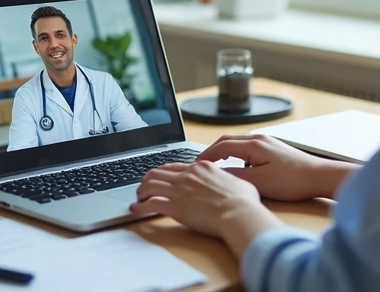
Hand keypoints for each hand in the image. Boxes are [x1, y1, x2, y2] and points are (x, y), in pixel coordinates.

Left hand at [131, 161, 282, 256]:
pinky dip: (140, 206)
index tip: (161, 178)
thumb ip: (227, 179)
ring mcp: (180, 190)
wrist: (239, 213)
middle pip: (158, 171)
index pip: (175, 166)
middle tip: (144, 187)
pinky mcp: (175, 206)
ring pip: (150, 184)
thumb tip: (229, 181)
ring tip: (138, 198)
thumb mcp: (238, 181)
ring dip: (141, 191)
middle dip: (147, 179)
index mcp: (202, 168)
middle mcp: (188, 175)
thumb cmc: (243, 202)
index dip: (164, 172)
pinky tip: (136, 209)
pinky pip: (150, 203)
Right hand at [198, 134, 356, 200]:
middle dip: (211, 152)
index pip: (220, 146)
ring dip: (224, 153)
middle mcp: (259, 139)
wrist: (319, 177)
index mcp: (253, 144)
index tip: (194, 165)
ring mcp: (267, 142)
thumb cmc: (293, 180)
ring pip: (237, 143)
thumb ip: (236, 176)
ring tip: (214, 167)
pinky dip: (236, 155)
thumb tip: (218, 173)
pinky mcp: (273, 149)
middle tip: (200, 164)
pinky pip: (247, 148)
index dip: (205, 156)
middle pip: (227, 140)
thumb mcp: (259, 182)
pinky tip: (237, 167)